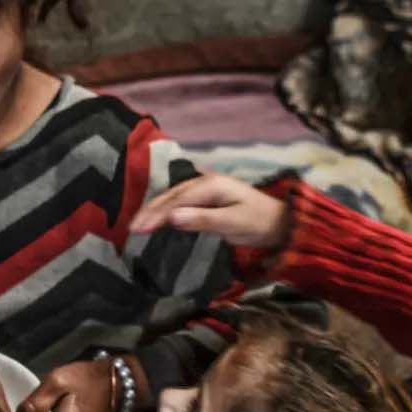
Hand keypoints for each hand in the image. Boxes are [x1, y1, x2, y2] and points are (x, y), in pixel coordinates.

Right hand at [129, 173, 290, 249]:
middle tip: (131, 229)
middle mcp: (205, 183)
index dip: (156, 213)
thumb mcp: (232, 222)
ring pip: (173, 198)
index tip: (138, 228)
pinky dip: (165, 211)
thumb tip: (171, 217)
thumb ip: (202, 219)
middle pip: (171, 196)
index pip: (176, 200)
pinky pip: (180, 203)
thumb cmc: (258, 222)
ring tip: (137, 225)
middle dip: (150, 211)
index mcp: (211, 186)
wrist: (280, 222)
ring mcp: (206, 190)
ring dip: (154, 211)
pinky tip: (156, 219)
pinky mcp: (207, 199)